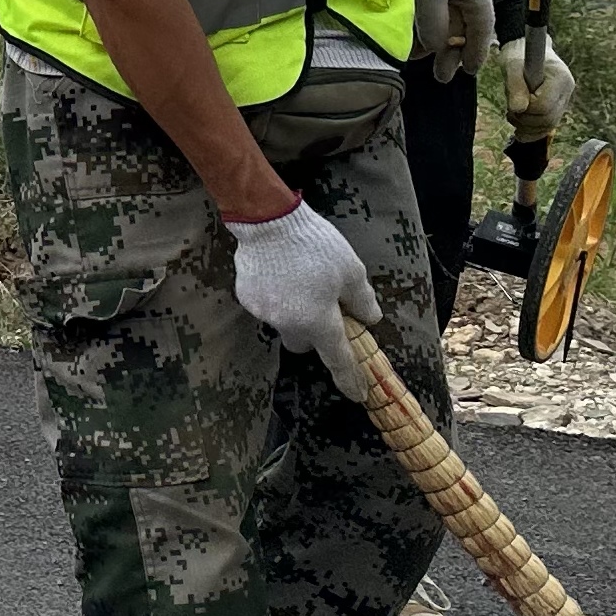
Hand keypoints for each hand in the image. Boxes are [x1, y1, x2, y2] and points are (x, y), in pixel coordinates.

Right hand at [227, 199, 382, 401]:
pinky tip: (278, 272)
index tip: (358, 394)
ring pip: (283, 322)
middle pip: (303, 342)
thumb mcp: (352, 270)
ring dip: (293, 310)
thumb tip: (368, 318)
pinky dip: (275, 296)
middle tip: (323, 305)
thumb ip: (362, 300)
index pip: (338, 358)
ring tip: (298, 278)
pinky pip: (266, 305)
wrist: (268, 221)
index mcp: (318, 321)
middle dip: (313, 332)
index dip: (349, 378)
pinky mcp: (246, 297)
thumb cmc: (316, 246)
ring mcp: (263, 312)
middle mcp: (288, 323)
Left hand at [409, 0, 495, 82]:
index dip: (476, 50)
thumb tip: (437, 47)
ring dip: (437, 40)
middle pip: (464, 24)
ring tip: (422, 62)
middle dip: (452, 51)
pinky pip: (434, 7)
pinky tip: (413, 40)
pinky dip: (426, 24)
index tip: (469, 71)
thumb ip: (434, 21)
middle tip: (442, 77)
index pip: (482, 26)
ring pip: (447, 17)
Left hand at [500, 41, 576, 142]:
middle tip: (510, 111)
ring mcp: (563, 100)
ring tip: (512, 115)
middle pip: (548, 119)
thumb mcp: (512, 66)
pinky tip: (519, 131)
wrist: (524, 50)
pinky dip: (533, 132)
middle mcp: (567, 90)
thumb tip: (518, 109)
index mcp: (561, 78)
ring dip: (526, 127)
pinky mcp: (556, 107)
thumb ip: (515, 87)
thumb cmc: (518, 55)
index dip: (526, 108)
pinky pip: (547, 127)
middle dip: (525, 120)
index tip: (514, 98)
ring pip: (548, 126)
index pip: (544, 106)